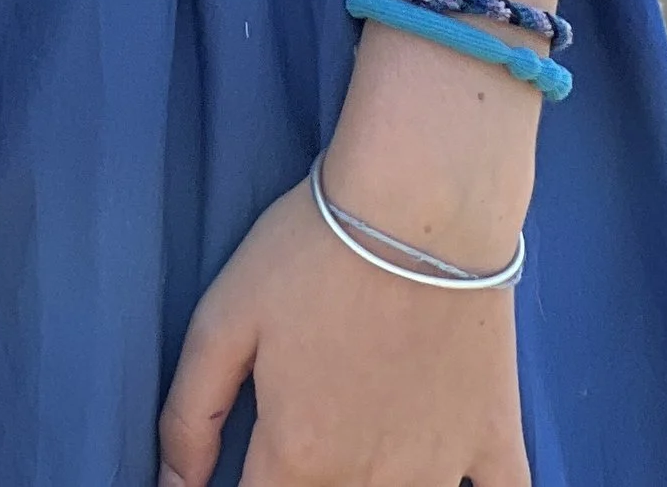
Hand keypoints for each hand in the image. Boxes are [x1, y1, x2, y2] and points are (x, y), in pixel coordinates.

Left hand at [158, 177, 527, 486]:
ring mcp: (442, 471)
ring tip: (352, 439)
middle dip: (302, 483)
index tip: (242, 471)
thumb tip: (171, 486)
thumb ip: (191, 413)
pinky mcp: (495, 443)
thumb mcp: (224, 318)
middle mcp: (371, 483)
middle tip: (305, 430)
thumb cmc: (313, 254)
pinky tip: (447, 474)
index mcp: (301, 457)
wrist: (421, 207)